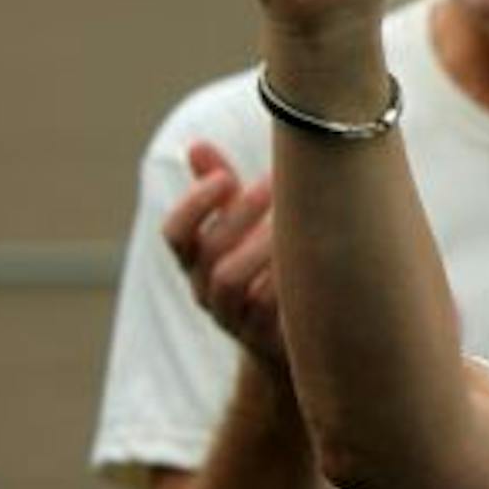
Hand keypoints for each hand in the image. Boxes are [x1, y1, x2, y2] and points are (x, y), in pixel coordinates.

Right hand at [163, 140, 284, 365]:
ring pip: (231, 282)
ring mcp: (235, 319)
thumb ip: (220, 191)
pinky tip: (313, 256)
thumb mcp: (240, 229)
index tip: (224, 177)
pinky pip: (268, 310)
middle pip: (210, 252)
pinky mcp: (266, 339)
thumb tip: (197, 145)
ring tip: (294, 219)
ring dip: (262, 245)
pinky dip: (285, 280)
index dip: (193, 205)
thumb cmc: (263, 270)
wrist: (287, 343)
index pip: (175, 234)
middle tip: (275, 183)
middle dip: (240, 214)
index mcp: (197, 263)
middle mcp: (207, 292)